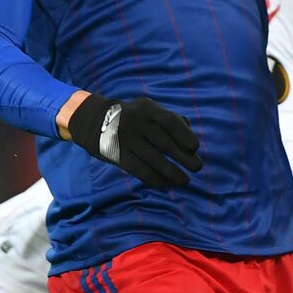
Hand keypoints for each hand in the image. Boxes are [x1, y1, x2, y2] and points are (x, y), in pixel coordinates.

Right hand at [66, 94, 202, 187]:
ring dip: (171, 172)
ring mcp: (126, 139)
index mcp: (147, 108)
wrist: (96, 121)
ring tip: (184, 180)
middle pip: (164, 142)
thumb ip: (168, 118)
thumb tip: (189, 131)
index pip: (169, 121)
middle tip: (197, 167)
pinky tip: (164, 183)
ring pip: (153, 159)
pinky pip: (139, 169)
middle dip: (183, 157)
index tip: (195, 148)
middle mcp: (137, 122)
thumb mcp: (148, 109)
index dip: (184, 135)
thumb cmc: (132, 117)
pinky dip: (153, 178)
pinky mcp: (118, 154)